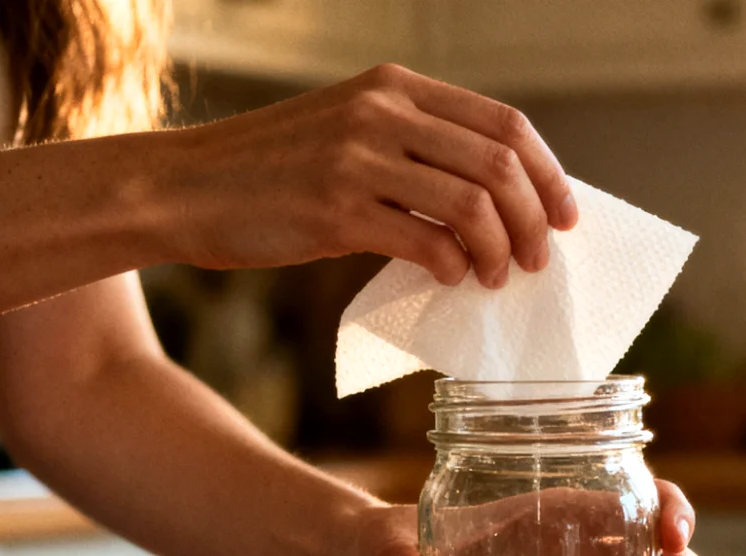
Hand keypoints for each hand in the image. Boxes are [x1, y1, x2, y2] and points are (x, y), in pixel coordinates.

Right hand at [167, 64, 577, 287]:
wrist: (180, 188)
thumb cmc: (268, 174)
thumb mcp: (345, 133)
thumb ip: (411, 149)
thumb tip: (489, 203)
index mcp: (394, 87)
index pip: (504, 123)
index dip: (548, 173)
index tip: (564, 216)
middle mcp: (383, 112)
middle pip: (500, 164)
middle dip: (535, 220)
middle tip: (537, 260)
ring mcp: (358, 158)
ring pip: (473, 204)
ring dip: (500, 250)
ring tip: (496, 277)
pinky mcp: (335, 209)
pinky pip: (427, 240)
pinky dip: (454, 266)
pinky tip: (451, 279)